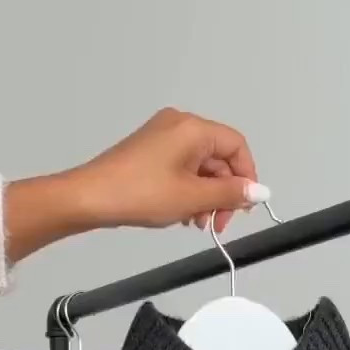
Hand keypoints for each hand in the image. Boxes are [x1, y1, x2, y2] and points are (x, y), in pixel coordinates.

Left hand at [4, 111, 268, 261]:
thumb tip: (260, 191)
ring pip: (200, 165)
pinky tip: (181, 213)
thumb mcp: (192, 198)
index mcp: (193, 128)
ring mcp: (162, 136)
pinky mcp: (149, 149)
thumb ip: (230, 194)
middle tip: (217, 225)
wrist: (90, 197)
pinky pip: (182, 167)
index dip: (247, 178)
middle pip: (219, 157)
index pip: (236, 147)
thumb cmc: (140, 194)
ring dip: (206, 195)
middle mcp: (179, 124)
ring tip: (196, 223)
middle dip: (223, 192)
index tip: (243, 209)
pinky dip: (188, 189)